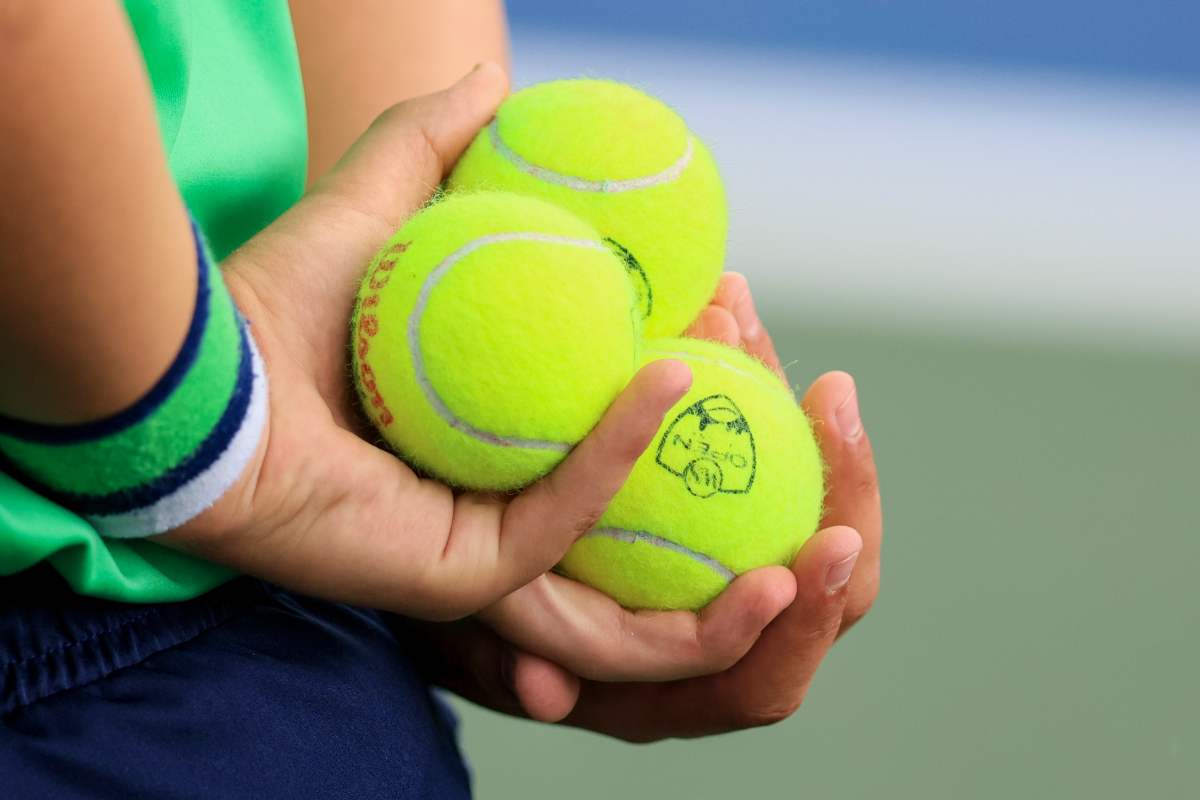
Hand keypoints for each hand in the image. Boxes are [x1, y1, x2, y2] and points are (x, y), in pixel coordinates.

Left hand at [158, 66, 795, 677]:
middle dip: (683, 406)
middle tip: (732, 334)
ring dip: (669, 431)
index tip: (699, 289)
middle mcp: (477, 484)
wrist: (204, 383)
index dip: (645, 346)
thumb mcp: (372, 205)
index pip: (580, 391)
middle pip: (607, 455)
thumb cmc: (274, 301)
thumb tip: (497, 84)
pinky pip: (560, 514)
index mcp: (469, 422)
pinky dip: (615, 452)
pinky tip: (661, 379)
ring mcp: (471, 536)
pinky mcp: (462, 574)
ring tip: (721, 351)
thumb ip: (429, 143)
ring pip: (603, 499)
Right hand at [405, 281, 882, 735]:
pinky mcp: (724, 496)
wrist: (468, 563)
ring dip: (794, 411)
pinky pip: (765, 445)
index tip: (813, 554)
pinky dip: (750, 377)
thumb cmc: (474, 612)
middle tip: (831, 401)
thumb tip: (544, 698)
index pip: (764, 678)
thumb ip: (502, 667)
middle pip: (827, 594)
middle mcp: (721, 633)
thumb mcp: (469, 636)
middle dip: (845, 497)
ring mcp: (730, 559)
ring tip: (764, 324)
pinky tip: (726, 301)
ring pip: (803, 503)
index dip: (800, 627)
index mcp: (676, 687)